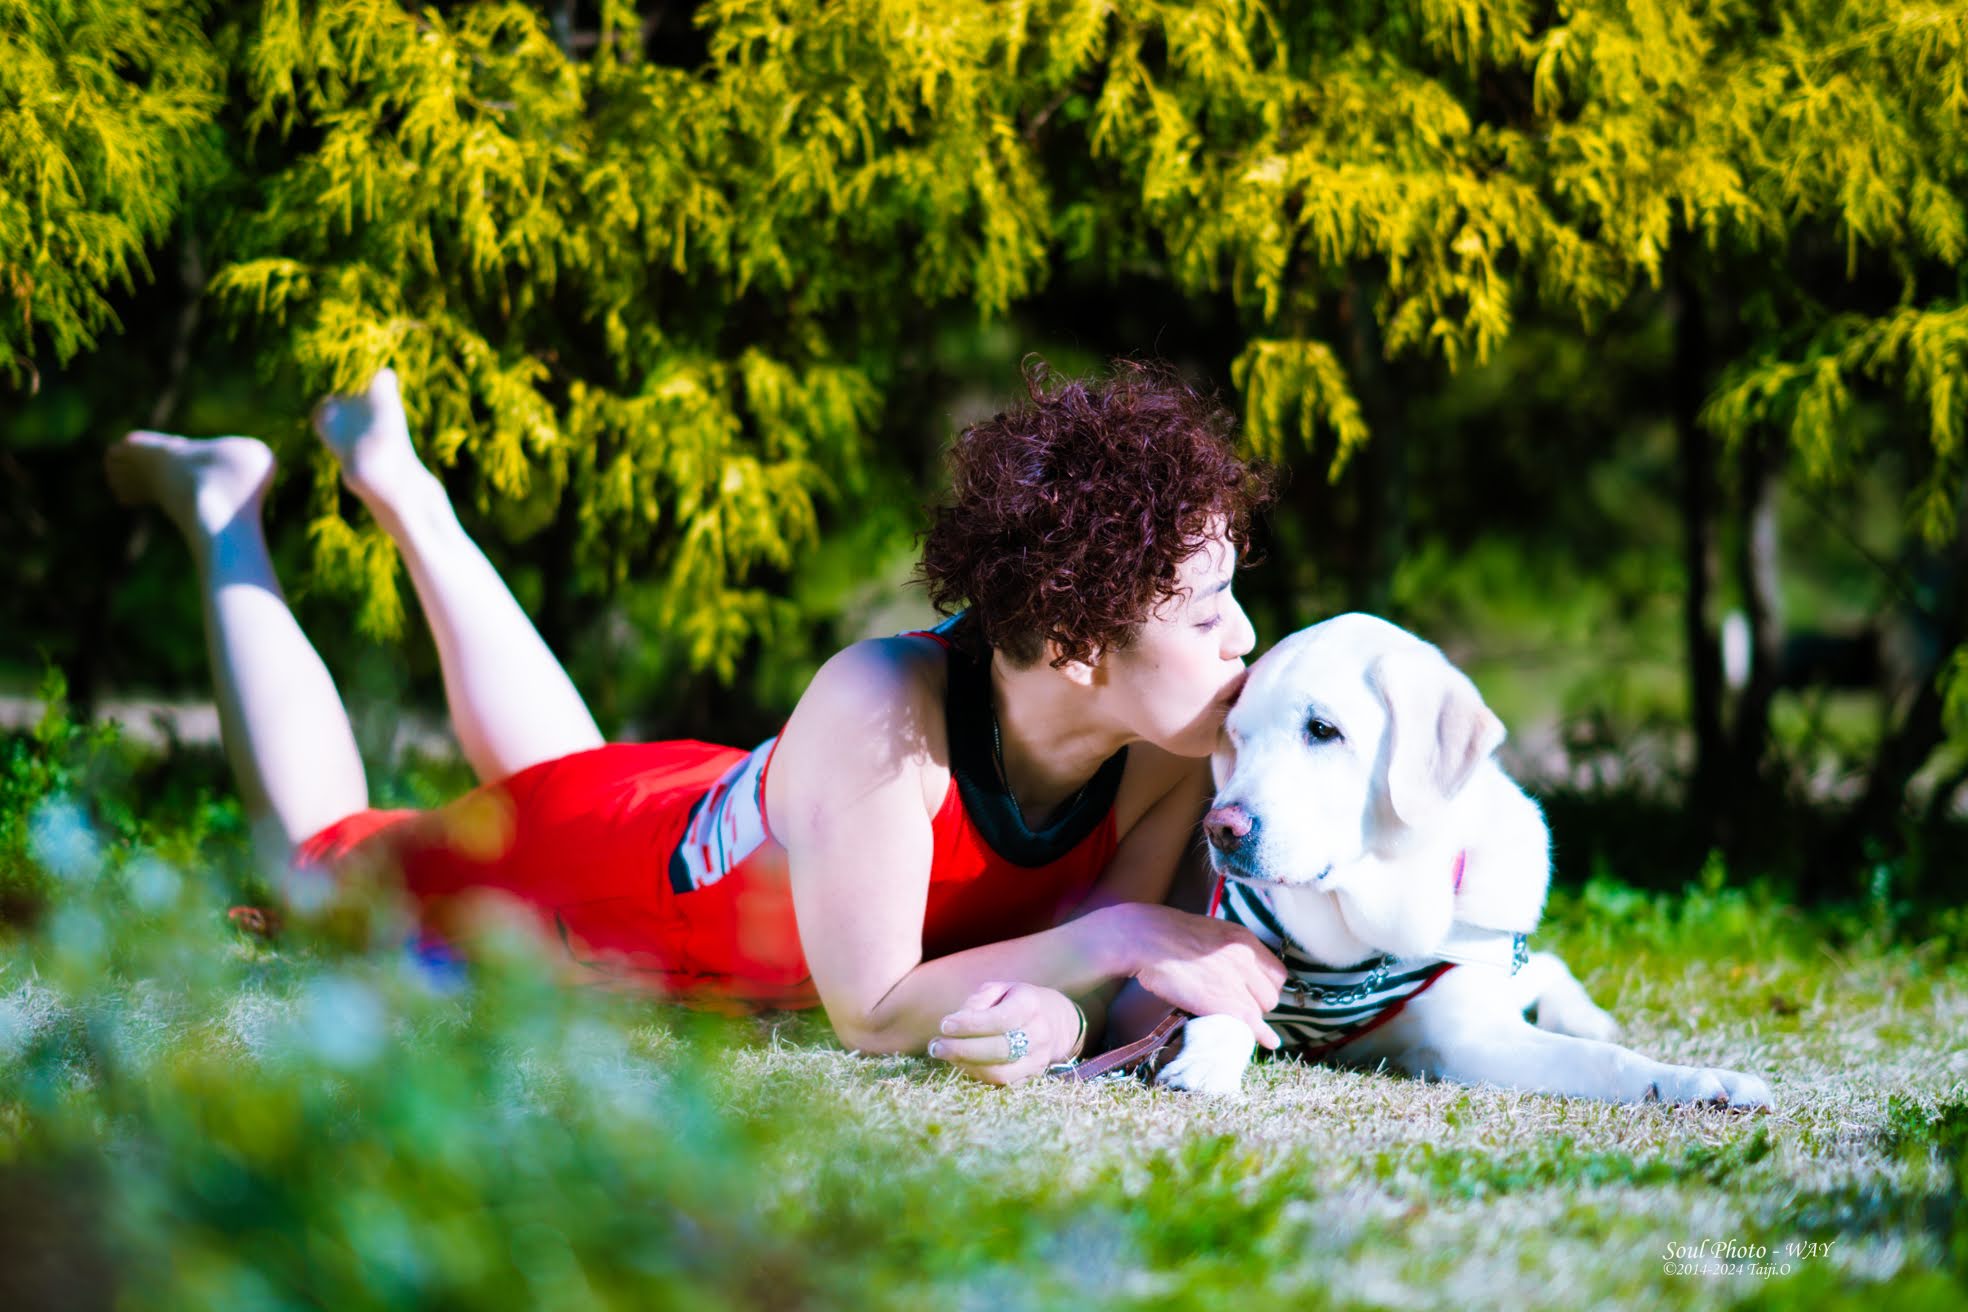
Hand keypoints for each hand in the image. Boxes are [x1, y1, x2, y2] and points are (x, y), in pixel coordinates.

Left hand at [928, 981, 1080, 1085]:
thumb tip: (957, 1021)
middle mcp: (1039, 1033)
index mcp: (1031, 1004)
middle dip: (963, 1049)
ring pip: (1000, 1072)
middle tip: (936, 1046)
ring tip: (943, 1055)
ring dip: (967, 1066)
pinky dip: (978, 1075)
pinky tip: (961, 1063)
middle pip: (1000, 1049)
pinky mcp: (1033, 1076)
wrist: (1057, 1020)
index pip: (1000, 1019)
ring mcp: (1039, 1058)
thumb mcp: (1000, 989)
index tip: (944, 1024)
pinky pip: (1003, 1083)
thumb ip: (978, 1001)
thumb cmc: (1018, 1001)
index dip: (970, 1024)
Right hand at [1120, 905, 1285, 1048]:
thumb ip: (1228, 951)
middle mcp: (1246, 959)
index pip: (1277, 972)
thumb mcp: (1209, 932)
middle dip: (1259, 1004)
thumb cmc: (1166, 935)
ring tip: (1230, 1017)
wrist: (1146, 939)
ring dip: (1250, 1017)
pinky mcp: (1225, 1003)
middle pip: (1271, 995)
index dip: (1266, 986)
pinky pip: (1253, 1024)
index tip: (1254, 993)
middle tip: (1239, 1007)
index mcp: (1244, 939)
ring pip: (1260, 1011)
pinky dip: (1262, 1035)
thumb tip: (1233, 969)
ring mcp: (1237, 981)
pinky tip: (1269, 1042)